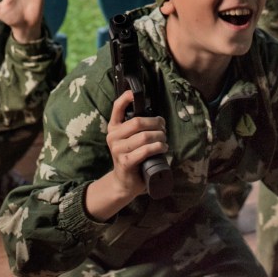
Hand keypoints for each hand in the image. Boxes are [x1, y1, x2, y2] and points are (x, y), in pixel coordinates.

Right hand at [87, 90, 167, 218]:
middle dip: (155, 123)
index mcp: (113, 128)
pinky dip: (158, 147)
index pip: (116, 108)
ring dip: (160, 137)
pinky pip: (145, 150)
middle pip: (137, 122)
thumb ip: (137, 127)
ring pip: (144, 136)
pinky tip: (163, 148)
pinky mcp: (125, 162)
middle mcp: (113, 137)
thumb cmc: (132, 156)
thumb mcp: (131, 139)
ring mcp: (118, 150)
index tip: (134, 94)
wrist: (124, 182)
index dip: (125, 99)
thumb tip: (157, 118)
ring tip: (164, 141)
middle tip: (163, 128)